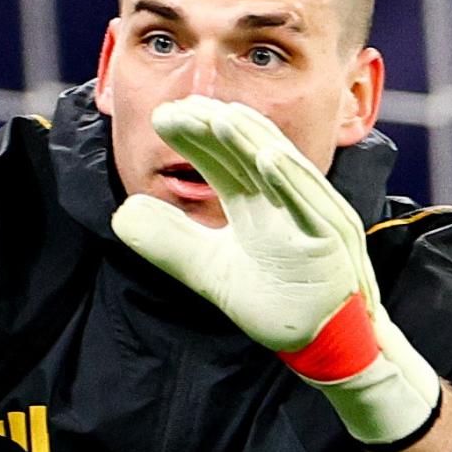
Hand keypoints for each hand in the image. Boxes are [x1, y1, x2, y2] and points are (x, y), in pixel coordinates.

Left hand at [109, 96, 440, 448]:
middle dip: (216, 128)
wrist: (323, 344)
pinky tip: (268, 156)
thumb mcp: (210, 270)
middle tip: (181, 107)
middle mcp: (282, 198)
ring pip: (279, 167)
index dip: (194, 137)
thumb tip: (121, 214)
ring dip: (250, 140)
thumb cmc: (275, 302)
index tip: (161, 118)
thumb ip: (170, 243)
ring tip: (218, 116)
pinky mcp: (329, 239)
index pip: (222, 158)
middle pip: (247, 152)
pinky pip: (309, 205)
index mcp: (256, 200)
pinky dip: (290, 180)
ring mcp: (309, 214)